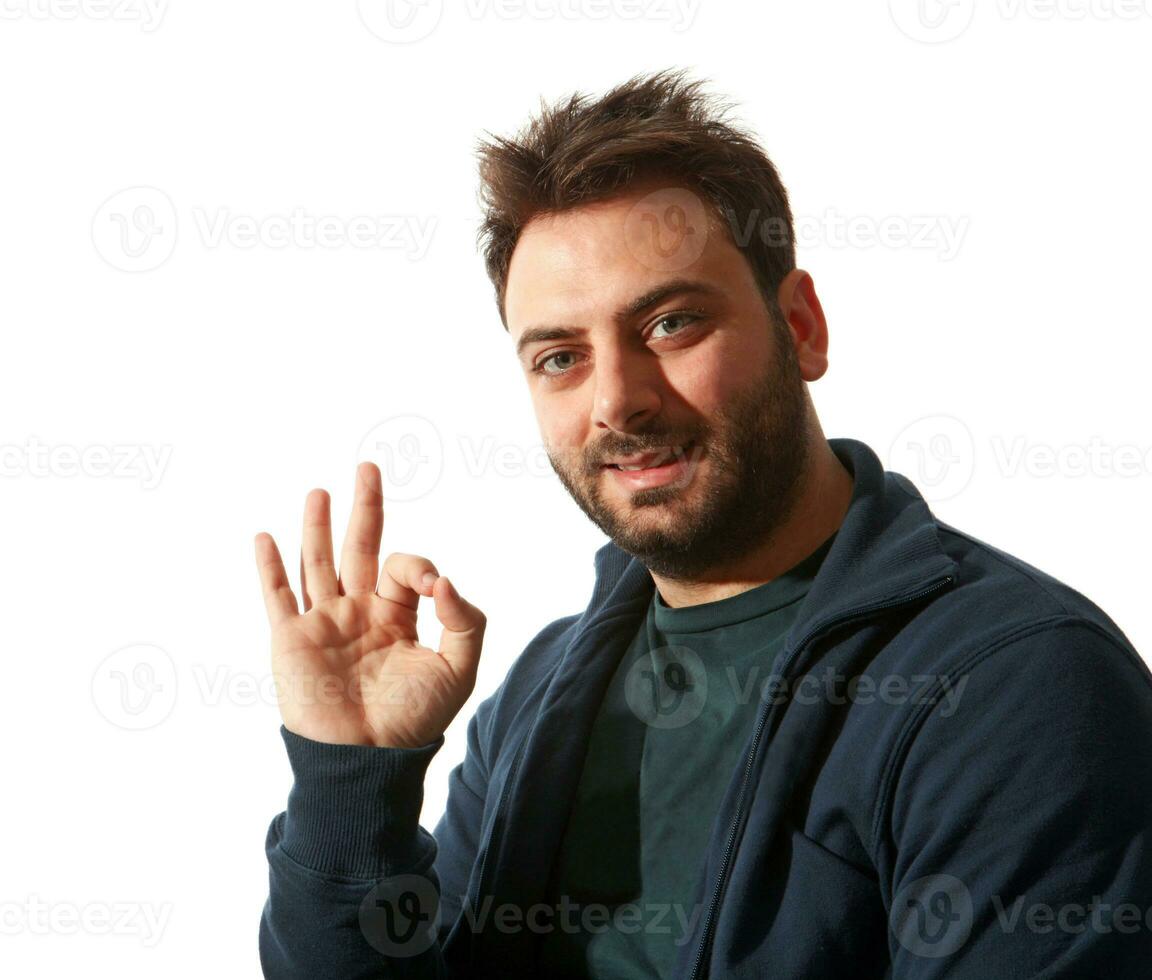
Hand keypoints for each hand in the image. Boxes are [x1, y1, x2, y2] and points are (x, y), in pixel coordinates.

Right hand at [253, 461, 485, 747]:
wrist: (369, 760)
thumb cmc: (414, 720)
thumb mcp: (458, 668)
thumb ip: (464, 620)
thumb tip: (445, 581)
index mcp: (396, 616)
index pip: (404, 569)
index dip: (420, 567)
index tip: (434, 586)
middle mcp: (359, 613)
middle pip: (359, 548)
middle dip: (365, 508)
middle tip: (369, 467)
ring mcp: (323, 624)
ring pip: (318, 563)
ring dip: (318, 526)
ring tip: (320, 491)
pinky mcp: (292, 641)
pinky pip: (278, 597)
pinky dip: (269, 568)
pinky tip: (265, 538)